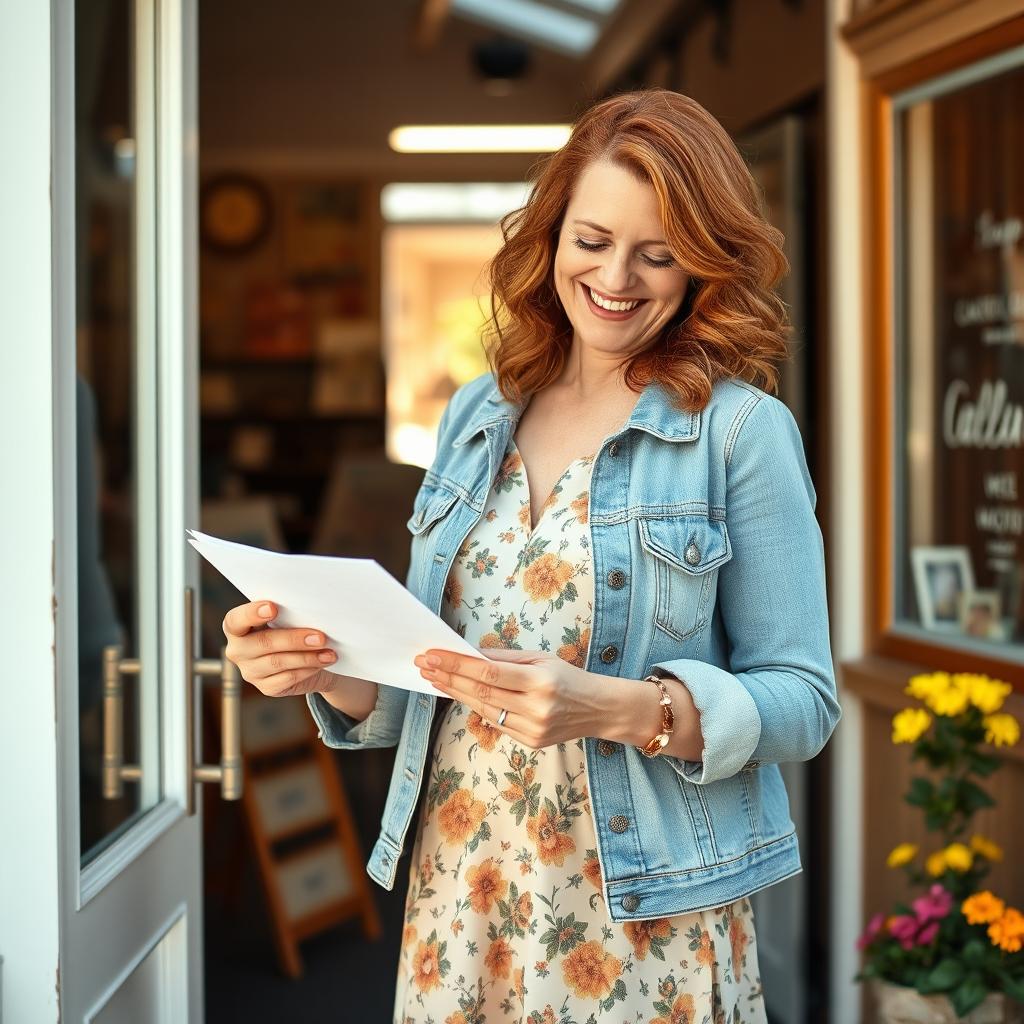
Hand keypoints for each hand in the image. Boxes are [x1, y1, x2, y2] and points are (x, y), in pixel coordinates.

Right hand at [222, 600, 338, 697]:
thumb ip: (287, 613)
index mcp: (237, 628)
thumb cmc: (293, 629)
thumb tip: (308, 609)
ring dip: (307, 656)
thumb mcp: (286, 618)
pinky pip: (288, 678)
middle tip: (320, 637)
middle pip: (263, 643)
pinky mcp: (266, 688)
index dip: (251, 614)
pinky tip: (322, 662)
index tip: (273, 608)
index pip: (235, 621)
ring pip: (278, 662)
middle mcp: (238, 651)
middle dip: (294, 639)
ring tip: (328, 652)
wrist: (306, 658)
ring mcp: (250, 672)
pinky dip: (308, 669)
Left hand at [412, 647, 609, 748]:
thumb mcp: (541, 658)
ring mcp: (532, 729)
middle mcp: (535, 707)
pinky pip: (495, 723)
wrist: (598, 710)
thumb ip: (505, 658)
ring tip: (434, 678)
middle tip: (423, 664)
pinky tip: (459, 694)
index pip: (488, 672)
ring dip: (455, 693)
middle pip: (481, 692)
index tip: (432, 655)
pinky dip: (476, 707)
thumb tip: (470, 653)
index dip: (456, 665)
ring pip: (483, 710)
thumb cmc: (568, 677)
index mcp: (540, 681)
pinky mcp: (530, 743)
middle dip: (448, 677)